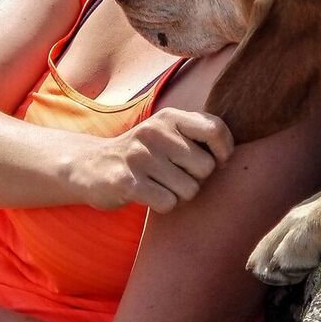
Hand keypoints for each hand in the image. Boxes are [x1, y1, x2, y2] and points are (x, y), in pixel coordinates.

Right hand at [71, 108, 233, 213]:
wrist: (91, 165)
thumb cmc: (143, 153)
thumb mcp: (167, 132)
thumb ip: (197, 134)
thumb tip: (230, 155)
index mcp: (169, 117)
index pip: (215, 129)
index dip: (224, 150)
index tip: (217, 161)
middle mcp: (155, 132)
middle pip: (206, 167)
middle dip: (196, 179)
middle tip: (175, 175)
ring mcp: (140, 156)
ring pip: (189, 190)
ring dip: (178, 194)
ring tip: (159, 183)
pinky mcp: (127, 181)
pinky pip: (168, 202)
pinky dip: (162, 204)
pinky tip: (147, 194)